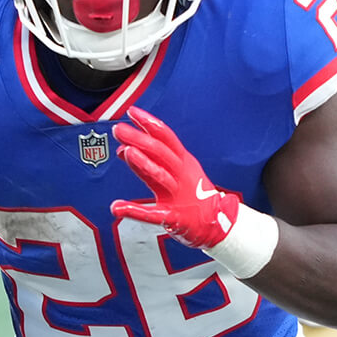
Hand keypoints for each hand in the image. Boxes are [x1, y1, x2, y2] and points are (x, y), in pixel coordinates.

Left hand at [110, 107, 239, 248]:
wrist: (218, 224)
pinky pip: (152, 214)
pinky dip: (135, 211)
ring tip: (127, 152)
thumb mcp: (175, 173)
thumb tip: (123, 150)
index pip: (166, 138)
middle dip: (140, 139)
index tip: (132, 112)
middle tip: (119, 130)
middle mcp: (181, 175)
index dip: (149, 124)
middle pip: (160, 153)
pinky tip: (118, 207)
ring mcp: (178, 196)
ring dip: (144, 164)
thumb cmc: (194, 196)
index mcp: (183, 162)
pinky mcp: (174, 218)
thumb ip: (148, 161)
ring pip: (160, 176)